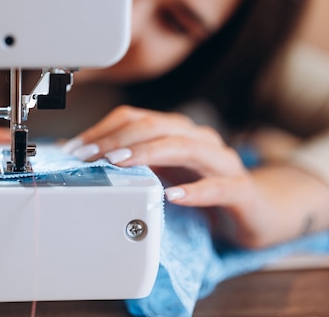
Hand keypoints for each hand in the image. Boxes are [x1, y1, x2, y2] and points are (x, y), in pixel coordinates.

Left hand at [61, 105, 270, 246]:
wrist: (255, 210)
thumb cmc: (201, 187)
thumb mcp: (157, 174)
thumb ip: (123, 164)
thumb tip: (73, 156)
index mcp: (175, 131)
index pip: (134, 118)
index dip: (102, 130)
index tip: (75, 149)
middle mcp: (197, 139)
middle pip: (154, 125)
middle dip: (117, 139)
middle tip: (88, 156)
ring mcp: (221, 162)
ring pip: (184, 146)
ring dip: (147, 154)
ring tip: (120, 164)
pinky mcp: (240, 190)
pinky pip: (218, 187)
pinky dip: (194, 190)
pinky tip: (172, 196)